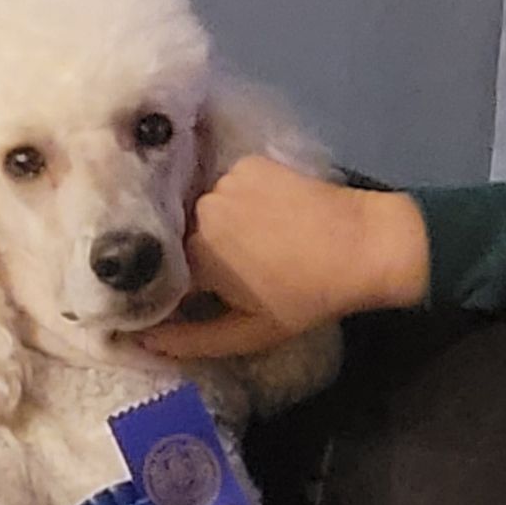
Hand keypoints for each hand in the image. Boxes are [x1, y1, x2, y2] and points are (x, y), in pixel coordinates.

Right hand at [144, 158, 430, 361]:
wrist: (363, 244)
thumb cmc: (306, 298)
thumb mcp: (249, 333)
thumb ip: (190, 341)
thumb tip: (142, 341)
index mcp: (194, 254)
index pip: (160, 273)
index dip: (174, 288)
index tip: (194, 299)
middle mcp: (198, 209)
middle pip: (178, 238)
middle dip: (194, 257)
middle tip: (228, 274)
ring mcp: (221, 179)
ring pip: (199, 210)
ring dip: (215, 227)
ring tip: (249, 244)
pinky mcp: (245, 163)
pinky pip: (224, 187)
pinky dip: (237, 203)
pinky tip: (265, 216)